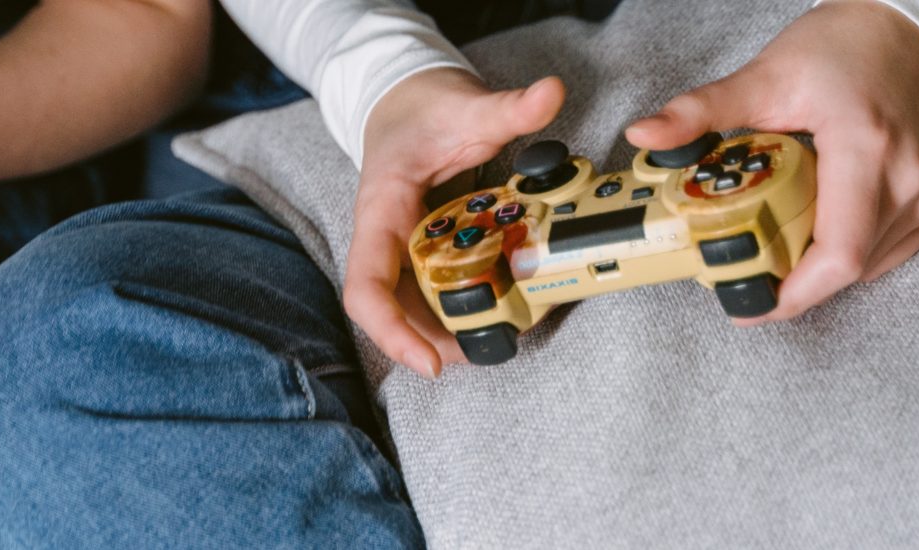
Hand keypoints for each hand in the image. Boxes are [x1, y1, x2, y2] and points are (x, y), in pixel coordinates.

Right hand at [346, 69, 564, 376]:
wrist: (404, 102)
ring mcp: (401, 249)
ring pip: (412, 307)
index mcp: (380, 212)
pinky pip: (433, 291)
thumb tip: (552, 93)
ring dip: (447, 332)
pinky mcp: (421, 251)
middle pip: (393, 311)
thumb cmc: (422, 110)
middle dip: (432, 343)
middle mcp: (384, 240)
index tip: (431, 362)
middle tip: (485, 353)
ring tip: (495, 341)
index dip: (392, 331)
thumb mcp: (465, 108)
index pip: (366, 287)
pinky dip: (462, 306)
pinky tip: (498, 311)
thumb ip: (508, 107)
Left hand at [625, 0, 918, 325]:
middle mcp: (912, 175)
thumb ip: (701, 110)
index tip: (752, 303)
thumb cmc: (844, 45)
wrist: (913, 24)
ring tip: (786, 232)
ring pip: (872, 265)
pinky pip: (895, 249)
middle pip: (849, 265)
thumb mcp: (766, 75)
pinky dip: (856, 248)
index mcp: (867, 145)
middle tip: (751, 263)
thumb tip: (644, 135)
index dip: (795, 292)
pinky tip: (826, 220)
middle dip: (796, 276)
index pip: (838, 251)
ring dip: (825, 263)